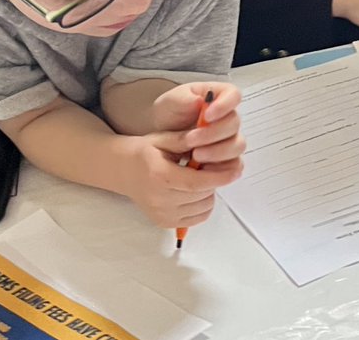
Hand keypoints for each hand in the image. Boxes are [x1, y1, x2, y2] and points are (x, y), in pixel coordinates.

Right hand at [119, 129, 242, 227]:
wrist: (122, 170)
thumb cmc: (144, 151)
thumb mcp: (163, 138)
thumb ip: (186, 139)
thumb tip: (208, 134)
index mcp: (160, 176)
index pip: (197, 183)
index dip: (219, 177)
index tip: (235, 169)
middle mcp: (159, 200)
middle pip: (202, 196)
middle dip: (215, 181)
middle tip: (214, 167)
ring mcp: (161, 214)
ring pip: (202, 208)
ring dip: (209, 193)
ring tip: (201, 177)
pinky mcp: (163, 223)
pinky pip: (196, 218)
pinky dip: (202, 205)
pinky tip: (195, 190)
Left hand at [150, 82, 244, 166]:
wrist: (162, 138)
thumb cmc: (170, 115)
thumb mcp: (170, 102)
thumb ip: (182, 99)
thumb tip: (200, 100)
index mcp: (218, 96)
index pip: (233, 95)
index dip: (225, 105)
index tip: (207, 115)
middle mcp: (228, 117)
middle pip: (234, 123)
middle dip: (213, 133)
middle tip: (191, 140)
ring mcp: (230, 138)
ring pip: (237, 145)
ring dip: (217, 152)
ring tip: (194, 156)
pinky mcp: (228, 159)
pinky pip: (235, 165)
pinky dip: (222, 169)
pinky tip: (204, 168)